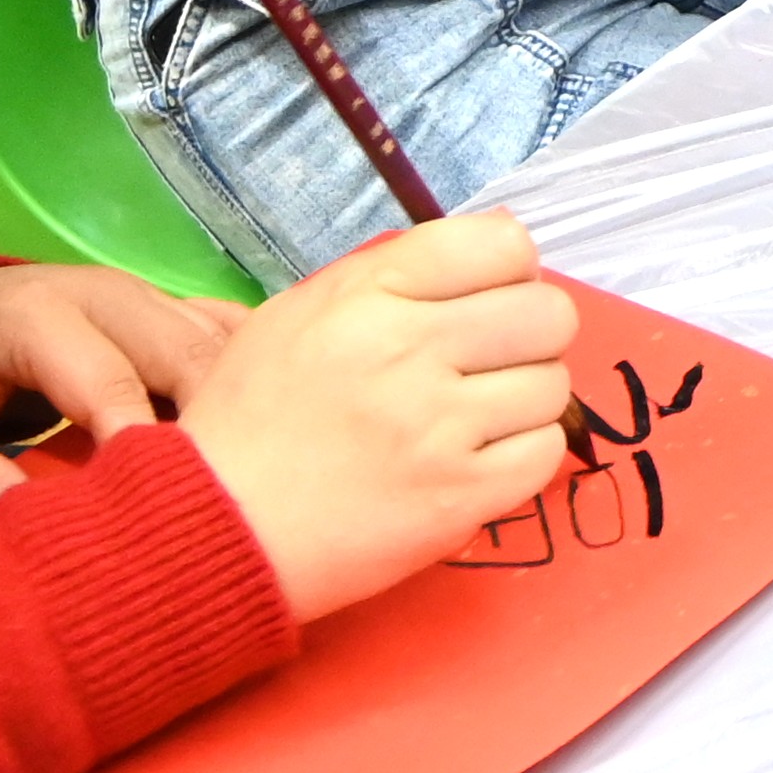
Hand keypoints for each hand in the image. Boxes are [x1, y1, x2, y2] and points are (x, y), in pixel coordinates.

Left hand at [0, 261, 241, 512]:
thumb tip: (40, 536)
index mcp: (33, 315)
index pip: (114, 386)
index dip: (146, 456)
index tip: (160, 527)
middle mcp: (104, 292)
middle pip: (190, 359)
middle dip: (214, 437)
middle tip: (218, 519)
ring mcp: (144, 295)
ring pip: (223, 348)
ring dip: (240, 415)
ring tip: (241, 493)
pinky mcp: (165, 310)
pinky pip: (230, 337)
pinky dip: (251, 383)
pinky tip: (255, 443)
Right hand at [173, 211, 579, 619]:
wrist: (219, 529)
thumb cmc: (255, 416)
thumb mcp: (301, 312)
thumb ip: (395, 273)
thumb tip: (500, 243)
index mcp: (369, 296)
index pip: (502, 245)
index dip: (510, 267)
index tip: (489, 294)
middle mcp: (410, 352)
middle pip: (548, 313)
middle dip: (531, 331)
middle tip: (492, 357)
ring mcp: (439, 429)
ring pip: (552, 384)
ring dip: (525, 397)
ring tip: (476, 413)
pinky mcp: (459, 497)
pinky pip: (547, 452)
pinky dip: (523, 453)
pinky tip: (478, 456)